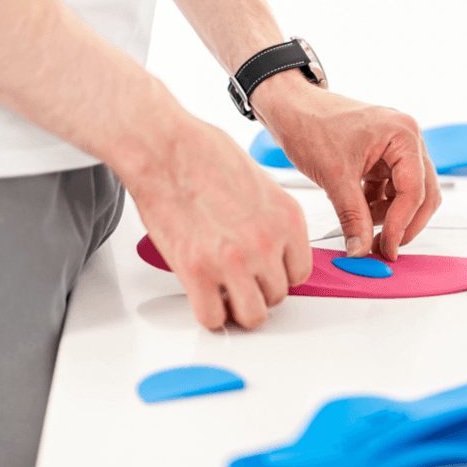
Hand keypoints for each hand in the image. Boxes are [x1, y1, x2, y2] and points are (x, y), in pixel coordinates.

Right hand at [121, 118, 312, 329]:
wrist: (166, 149)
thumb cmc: (204, 155)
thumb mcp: (261, 185)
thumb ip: (271, 221)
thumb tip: (273, 247)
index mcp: (288, 220)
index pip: (300, 273)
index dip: (279, 275)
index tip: (265, 273)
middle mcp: (268, 243)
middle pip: (277, 296)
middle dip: (257, 291)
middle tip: (239, 280)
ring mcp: (235, 260)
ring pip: (252, 315)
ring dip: (236, 307)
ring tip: (222, 292)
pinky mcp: (198, 271)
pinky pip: (213, 318)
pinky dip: (209, 314)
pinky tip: (202, 296)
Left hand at [253, 73, 440, 259]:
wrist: (289, 108)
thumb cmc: (310, 124)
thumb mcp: (334, 177)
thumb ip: (353, 217)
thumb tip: (361, 250)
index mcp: (402, 135)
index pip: (415, 190)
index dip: (401, 225)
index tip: (386, 249)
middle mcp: (406, 138)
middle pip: (422, 194)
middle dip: (404, 224)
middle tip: (384, 248)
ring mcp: (396, 147)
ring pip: (408, 194)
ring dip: (390, 217)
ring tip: (364, 231)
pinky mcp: (383, 156)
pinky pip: (391, 189)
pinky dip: (378, 206)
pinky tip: (358, 213)